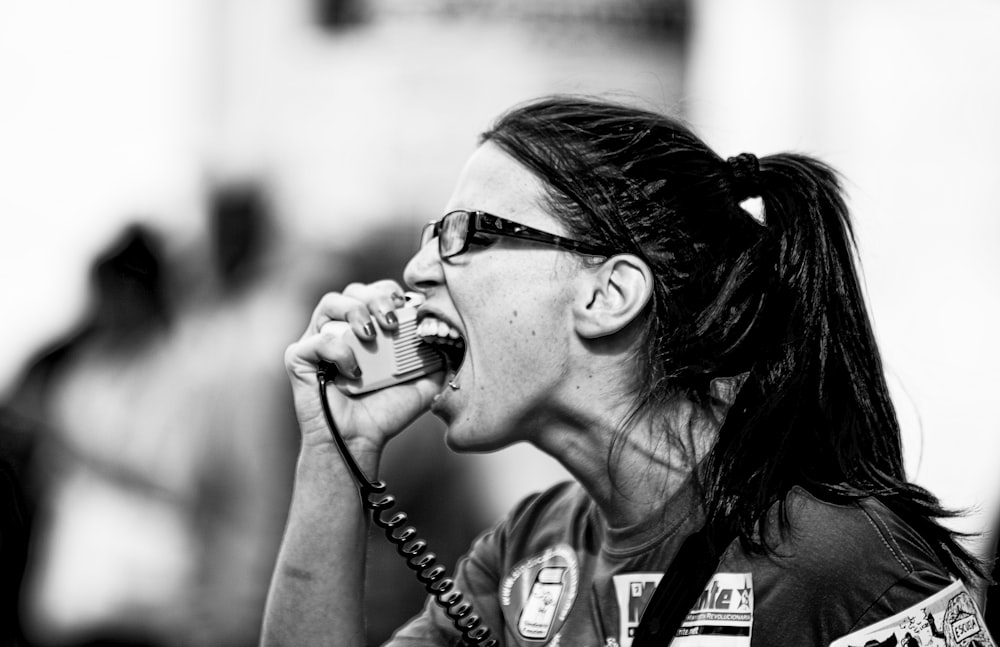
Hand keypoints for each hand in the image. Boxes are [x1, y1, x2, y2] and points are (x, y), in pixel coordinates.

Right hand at [285, 280, 443, 453]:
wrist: (359, 441)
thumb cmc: (385, 412)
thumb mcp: (422, 384)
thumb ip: (438, 361)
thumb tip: (454, 340)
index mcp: (366, 328)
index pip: (376, 292)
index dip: (390, 294)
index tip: (407, 310)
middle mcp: (341, 329)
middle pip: (354, 290)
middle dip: (376, 298)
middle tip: (391, 322)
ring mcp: (318, 340)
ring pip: (331, 302)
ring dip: (355, 312)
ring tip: (371, 336)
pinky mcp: (299, 358)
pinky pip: (316, 338)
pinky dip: (337, 349)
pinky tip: (353, 371)